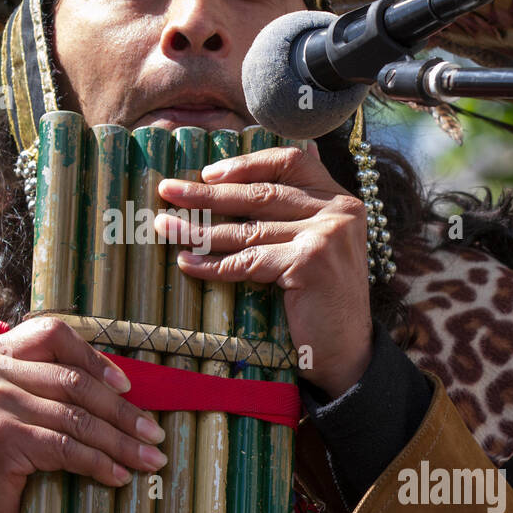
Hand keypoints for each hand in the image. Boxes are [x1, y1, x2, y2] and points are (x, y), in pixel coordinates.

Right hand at [0, 317, 166, 512]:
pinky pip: (66, 447)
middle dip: (122, 412)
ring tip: (148, 459)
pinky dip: (99, 463)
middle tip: (154, 434)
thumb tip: (126, 385)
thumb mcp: (30, 407)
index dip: (95, 359)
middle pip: (73, 381)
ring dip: (120, 442)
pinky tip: (119, 476)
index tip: (128, 387)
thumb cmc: (11, 456)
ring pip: (75, 417)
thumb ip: (58, 386)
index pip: (54, 336)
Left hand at [156, 143, 373, 400]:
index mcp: (338, 198)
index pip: (289, 162)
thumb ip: (293, 213)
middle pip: (259, 195)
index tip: (207, 172)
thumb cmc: (322, 298)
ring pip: (247, 229)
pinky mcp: (309, 263)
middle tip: (167, 191)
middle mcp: (338, 210)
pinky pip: (248, 261)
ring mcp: (325, 235)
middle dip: (207, 193)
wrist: (348, 351)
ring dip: (199, 229)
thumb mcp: (316, 244)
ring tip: (164, 226)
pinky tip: (187, 263)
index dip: (245, 164)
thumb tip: (236, 180)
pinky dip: (213, 264)